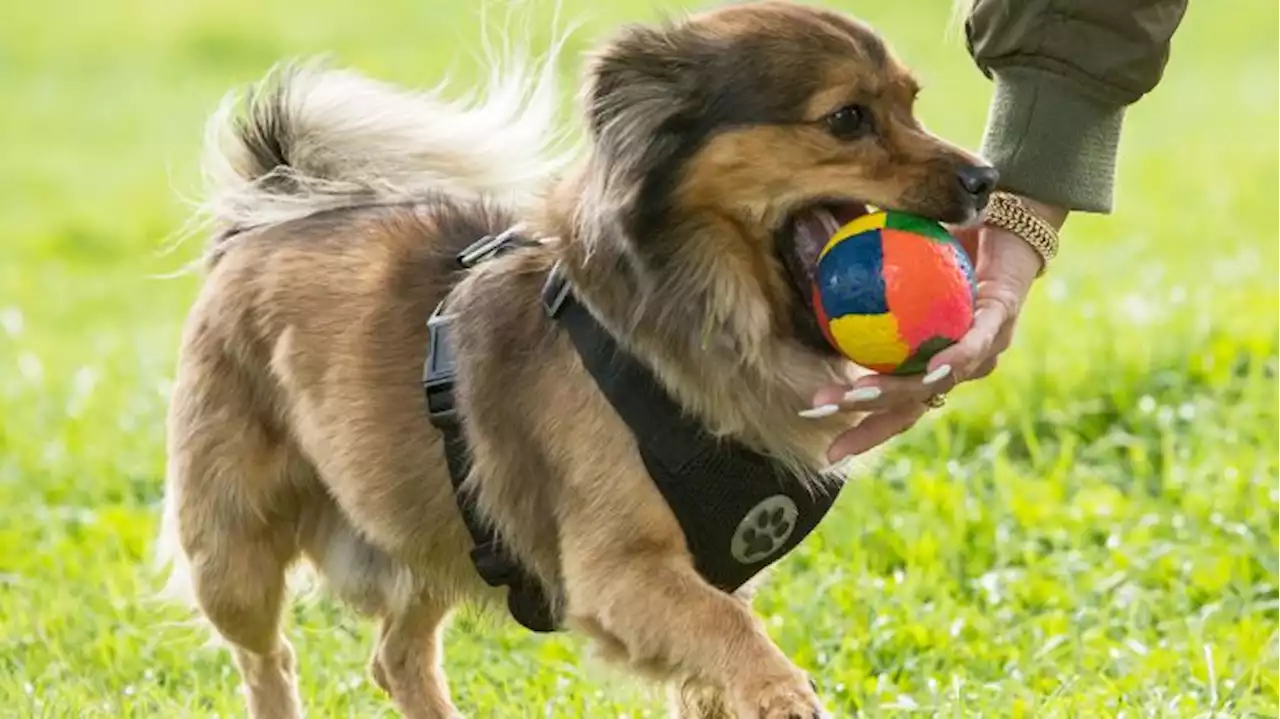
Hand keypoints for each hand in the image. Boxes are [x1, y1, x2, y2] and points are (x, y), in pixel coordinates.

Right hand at [805, 197, 1066, 463]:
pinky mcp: (1001, 321)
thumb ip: (861, 266)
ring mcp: (982, 350)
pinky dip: (954, 359)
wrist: (1006, 217)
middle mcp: (957, 367)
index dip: (859, 425)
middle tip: (815, 411)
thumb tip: (808, 257)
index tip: (815, 429)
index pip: (892, 404)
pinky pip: (974, 344)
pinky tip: (933, 367)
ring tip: (856, 394)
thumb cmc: (948, 241)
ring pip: (934, 383)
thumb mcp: (897, 256)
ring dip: (893, 392)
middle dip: (863, 421)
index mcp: (931, 362)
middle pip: (907, 407)